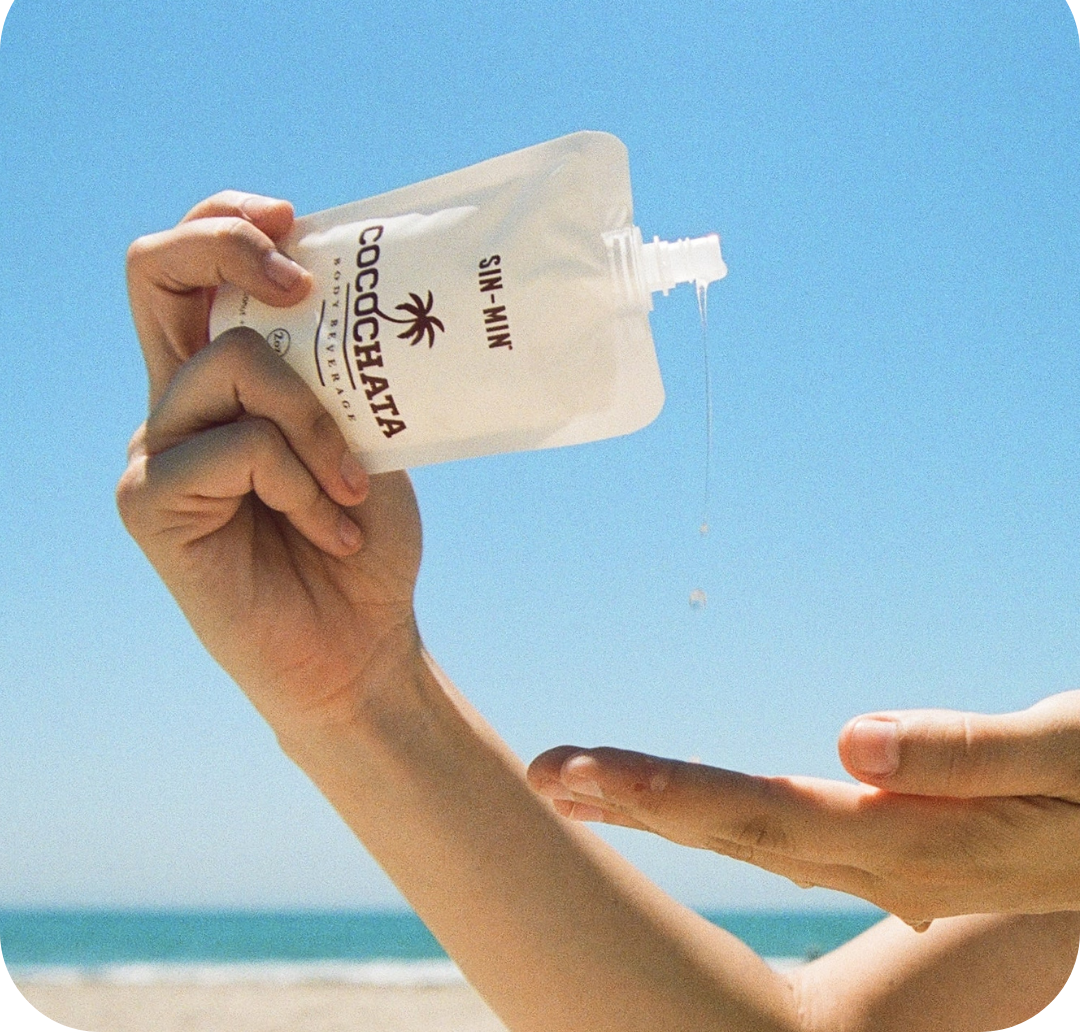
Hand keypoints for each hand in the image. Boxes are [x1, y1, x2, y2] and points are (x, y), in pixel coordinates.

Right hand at [117, 192, 423, 740]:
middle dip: (228, 244)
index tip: (298, 225)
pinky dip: (303, 483)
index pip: (189, 267)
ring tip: (354, 493)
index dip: (225, 220)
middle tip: (303, 284)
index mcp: (224, 382)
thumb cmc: (362, 540)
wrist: (359, 643)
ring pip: (233, 363)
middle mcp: (177, 404)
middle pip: (151, 270)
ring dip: (317, 423)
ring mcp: (155, 451)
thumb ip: (343, 373)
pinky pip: (239, 448)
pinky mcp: (151, 504)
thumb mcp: (368, 437)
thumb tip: (369, 290)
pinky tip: (332, 531)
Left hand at [527, 691, 1079, 925]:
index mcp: (912, 838)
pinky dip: (701, 808)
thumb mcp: (1068, 755)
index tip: (575, 770)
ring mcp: (881, 861)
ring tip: (570, 779)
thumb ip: (968, 752)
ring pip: (743, 830)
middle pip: (731, 826)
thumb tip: (853, 743)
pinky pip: (775, 829)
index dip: (662, 792)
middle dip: (627, 800)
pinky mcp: (888, 843)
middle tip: (536, 774)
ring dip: (651, 802)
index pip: (759, 814)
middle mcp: (881, 861)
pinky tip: (655, 800)